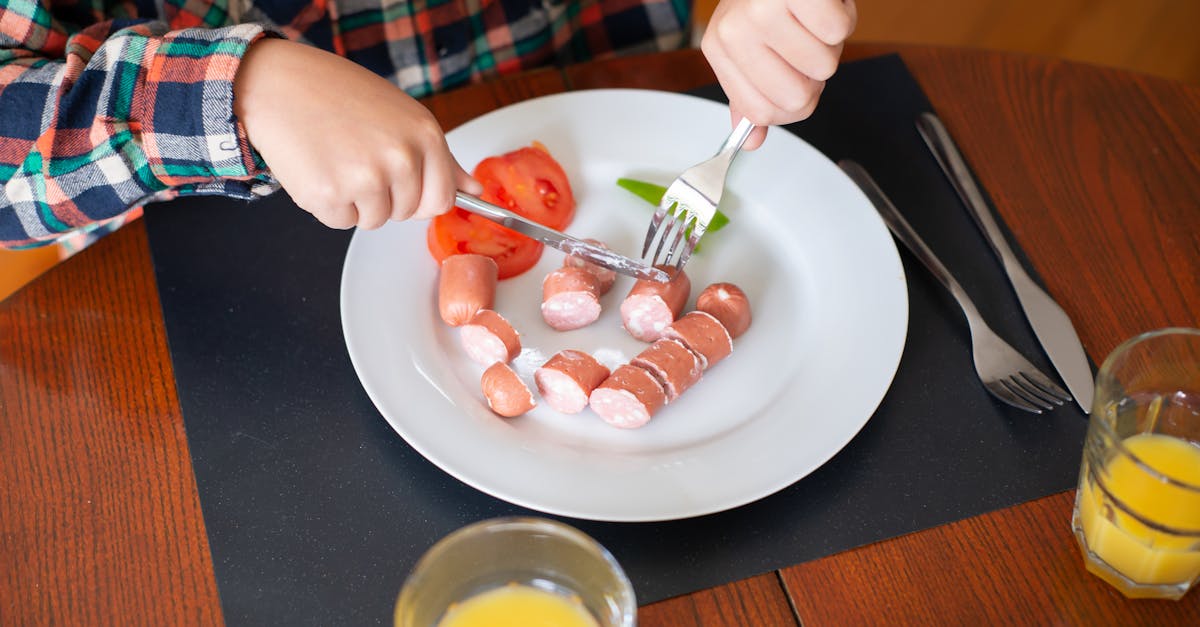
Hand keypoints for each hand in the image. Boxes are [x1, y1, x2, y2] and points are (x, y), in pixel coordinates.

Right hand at [233, 39, 481, 228]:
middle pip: (406, 213)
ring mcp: (365, 179)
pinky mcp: (329, 196)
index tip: (402, 184)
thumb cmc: (340, 96)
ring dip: (355, 202)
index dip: (419, 197)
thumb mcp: (402, 116)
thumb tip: (474, 189)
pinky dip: (328, 205)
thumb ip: (440, 158)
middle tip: (358, 159)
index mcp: (425, 136)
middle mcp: (400, 159)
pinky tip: (318, 169)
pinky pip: (340, 222)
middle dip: (385, 197)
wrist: (281, 84)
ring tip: (337, 160)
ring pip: (373, 221)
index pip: (441, 200)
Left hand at [701, 0, 856, 149]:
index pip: (763, 113)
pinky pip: (839, 32)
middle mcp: (735, 31)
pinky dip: (844, 15)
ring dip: (830, 43)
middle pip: (798, 98)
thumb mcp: (750, 41)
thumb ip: (751, 92)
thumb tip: (753, 142)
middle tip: (806, 41)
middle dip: (815, 75)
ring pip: (824, 66)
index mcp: (720, 47)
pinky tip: (824, 1)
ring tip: (812, 16)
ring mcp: (763, 12)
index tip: (795, 78)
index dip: (794, 104)